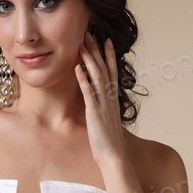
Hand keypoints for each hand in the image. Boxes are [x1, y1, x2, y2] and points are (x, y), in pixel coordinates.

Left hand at [75, 32, 125, 166]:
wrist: (115, 158)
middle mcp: (110, 99)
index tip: (106, 41)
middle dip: (96, 51)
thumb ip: (105, 111)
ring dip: (90, 59)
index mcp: (113, 101)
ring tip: (82, 44)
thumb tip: (101, 106)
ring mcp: (103, 105)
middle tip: (89, 34)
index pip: (112, 73)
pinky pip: (89, 93)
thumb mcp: (108, 123)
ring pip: (97, 77)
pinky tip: (77, 68)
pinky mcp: (95, 113)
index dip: (109, 56)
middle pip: (104, 70)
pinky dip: (83, 79)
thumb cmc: (110, 144)